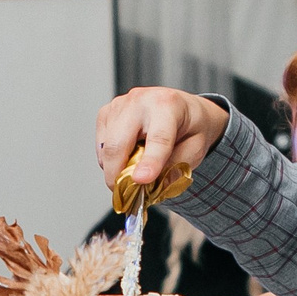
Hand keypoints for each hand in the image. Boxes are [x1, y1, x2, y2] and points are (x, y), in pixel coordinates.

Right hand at [96, 88, 228, 200]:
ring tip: (132, 175)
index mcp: (168, 105)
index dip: (150, 162)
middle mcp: (140, 100)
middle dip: (118, 175)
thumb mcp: (195, 149)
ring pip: (106, 147)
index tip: (141, 181)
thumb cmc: (190, 127)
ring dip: (115, 169)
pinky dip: (109, 160)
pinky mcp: (106, 113)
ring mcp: (119, 105)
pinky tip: (126, 159)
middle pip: (119, 143)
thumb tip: (150, 186)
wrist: (183, 108)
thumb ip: (175, 167)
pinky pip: (101, 146)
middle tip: (125, 195)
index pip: (158, 138)